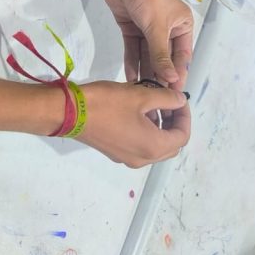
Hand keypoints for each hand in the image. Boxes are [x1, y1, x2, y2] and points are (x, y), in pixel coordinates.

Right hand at [75, 81, 190, 167]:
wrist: (68, 113)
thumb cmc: (107, 103)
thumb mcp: (140, 95)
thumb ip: (166, 99)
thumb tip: (180, 101)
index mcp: (153, 147)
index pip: (182, 136)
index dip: (185, 116)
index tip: (179, 98)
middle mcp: (143, 159)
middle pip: (170, 145)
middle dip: (174, 123)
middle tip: (168, 102)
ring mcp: (127, 158)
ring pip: (154, 146)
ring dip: (159, 127)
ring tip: (152, 103)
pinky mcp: (115, 153)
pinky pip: (139, 146)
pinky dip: (145, 131)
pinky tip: (136, 112)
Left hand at [98, 0, 193, 89]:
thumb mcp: (157, 27)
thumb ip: (162, 55)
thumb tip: (173, 79)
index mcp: (182, 25)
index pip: (182, 55)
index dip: (177, 73)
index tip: (174, 93)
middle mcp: (167, 28)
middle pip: (164, 57)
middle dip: (159, 75)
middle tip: (155, 97)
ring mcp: (148, 29)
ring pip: (147, 54)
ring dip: (145, 70)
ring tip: (141, 91)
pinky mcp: (131, 28)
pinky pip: (133, 48)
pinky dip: (132, 61)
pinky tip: (131, 77)